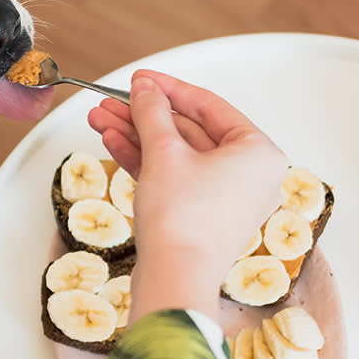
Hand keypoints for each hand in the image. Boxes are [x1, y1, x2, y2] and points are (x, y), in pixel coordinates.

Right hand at [87, 70, 287, 321]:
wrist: (174, 280)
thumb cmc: (183, 221)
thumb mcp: (164, 152)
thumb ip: (152, 113)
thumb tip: (145, 89)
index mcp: (258, 153)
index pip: (210, 106)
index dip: (169, 88)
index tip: (141, 78)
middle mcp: (249, 175)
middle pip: (189, 131)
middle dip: (144, 116)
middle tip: (112, 100)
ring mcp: (225, 198)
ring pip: (177, 155)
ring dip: (137, 136)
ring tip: (100, 119)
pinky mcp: (202, 216)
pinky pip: (174, 177)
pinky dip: (145, 161)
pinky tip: (112, 142)